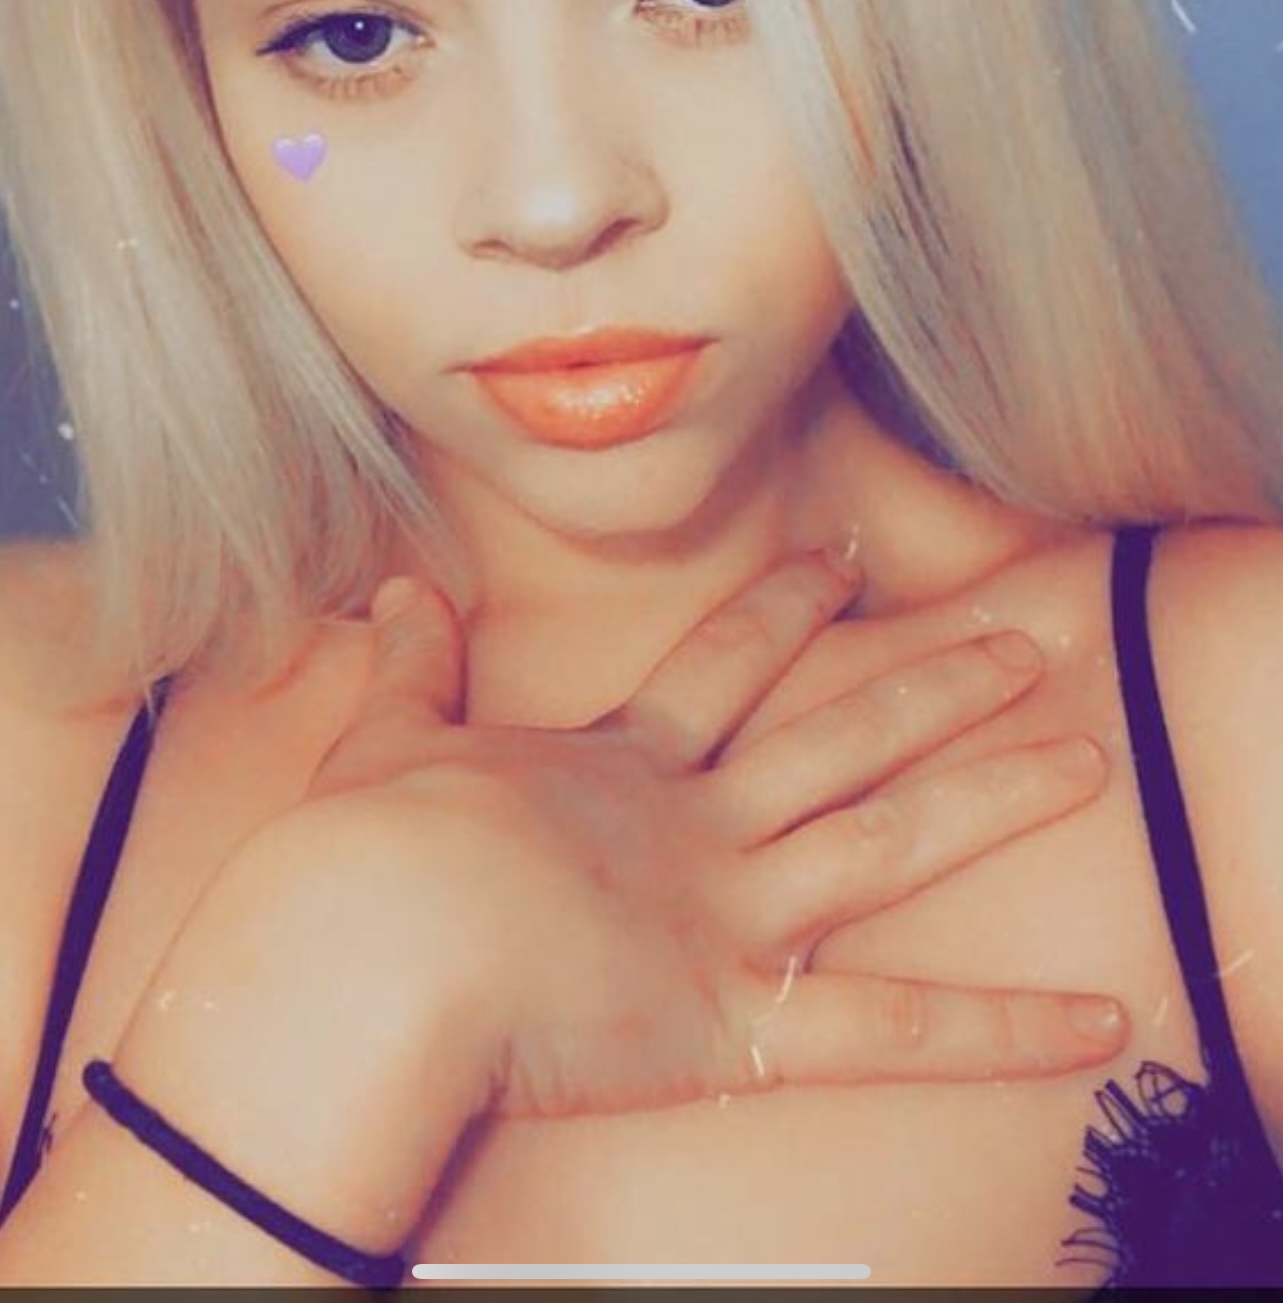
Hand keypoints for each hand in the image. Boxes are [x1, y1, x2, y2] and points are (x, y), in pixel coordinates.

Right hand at [281, 549, 1123, 1121]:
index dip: (790, 605)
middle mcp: (697, 824)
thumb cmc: (368, 853)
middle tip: (1023, 639)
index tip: (846, 557)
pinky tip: (1097, 1019)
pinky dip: (1002, 1031)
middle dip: (936, 683)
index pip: (727, 662)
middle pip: (842, 733)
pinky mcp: (741, 1016)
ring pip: (892, 840)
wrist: (375, 942)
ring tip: (1088, 758)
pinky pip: (894, 1031)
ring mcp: (730, 911)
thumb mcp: (389, 739)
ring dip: (995, 798)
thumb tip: (391, 594)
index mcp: (619, 762)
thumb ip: (409, 666)